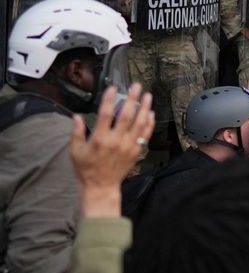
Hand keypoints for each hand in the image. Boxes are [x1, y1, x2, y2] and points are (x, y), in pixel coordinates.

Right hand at [71, 84, 154, 216]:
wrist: (101, 186)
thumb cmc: (86, 169)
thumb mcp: (75, 151)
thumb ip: (77, 132)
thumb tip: (77, 116)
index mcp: (100, 139)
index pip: (106, 114)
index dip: (110, 99)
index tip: (113, 88)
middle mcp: (116, 141)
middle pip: (127, 115)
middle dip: (133, 99)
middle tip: (137, 86)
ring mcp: (128, 146)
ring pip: (140, 123)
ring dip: (145, 108)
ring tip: (148, 96)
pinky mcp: (136, 151)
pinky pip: (146, 134)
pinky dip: (149, 123)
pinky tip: (151, 113)